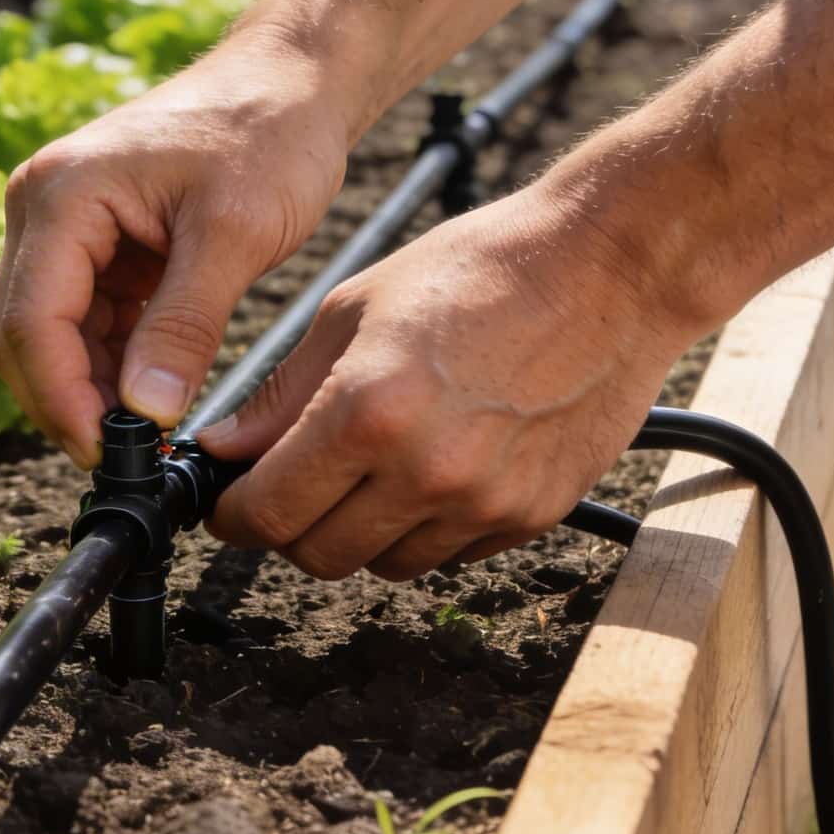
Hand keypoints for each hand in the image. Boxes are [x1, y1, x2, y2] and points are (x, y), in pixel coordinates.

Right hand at [0, 43, 350, 465]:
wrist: (292, 79)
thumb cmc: (268, 132)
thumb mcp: (235, 234)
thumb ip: (184, 325)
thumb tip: (145, 415)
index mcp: (62, 193)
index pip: (31, 321)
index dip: (63, 399)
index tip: (112, 456)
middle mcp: (42, 205)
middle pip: (21, 333)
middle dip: (65, 402)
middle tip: (128, 460)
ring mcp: (63, 223)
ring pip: (46, 333)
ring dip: (86, 389)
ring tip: (146, 439)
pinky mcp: (94, 241)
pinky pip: (81, 319)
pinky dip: (108, 363)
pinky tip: (150, 398)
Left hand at [198, 185, 700, 580]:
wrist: (610, 270)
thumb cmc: (480, 269)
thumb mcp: (354, 309)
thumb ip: (282, 394)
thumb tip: (224, 449)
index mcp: (367, 411)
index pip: (270, 511)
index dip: (234, 516)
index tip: (228, 505)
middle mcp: (425, 471)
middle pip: (319, 554)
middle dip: (288, 528)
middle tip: (290, 486)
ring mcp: (484, 503)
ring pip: (385, 564)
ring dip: (359, 529)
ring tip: (371, 466)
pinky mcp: (532, 516)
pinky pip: (450, 553)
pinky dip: (425, 525)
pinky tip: (434, 465)